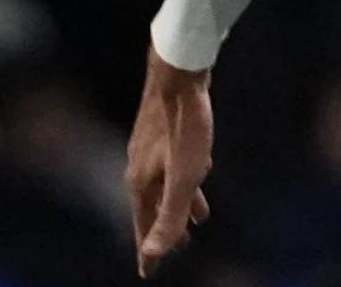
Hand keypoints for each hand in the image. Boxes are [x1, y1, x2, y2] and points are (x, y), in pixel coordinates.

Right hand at [126, 46, 214, 277]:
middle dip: (165, 228)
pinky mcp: (162, 130)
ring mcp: (149, 148)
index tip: (148, 272)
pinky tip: (201, 170)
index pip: (144, 226)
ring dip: (179, 203)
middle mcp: (138, 166)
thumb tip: (156, 253)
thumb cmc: (185, 125)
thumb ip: (170, 213)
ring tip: (199, 217)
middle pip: (152, 207)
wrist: (180, 73)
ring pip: (164, 185)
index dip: (148, 250)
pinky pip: (172, 165)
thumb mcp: (184, 175)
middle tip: (176, 247)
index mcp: (140, 182)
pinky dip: (184, 178)